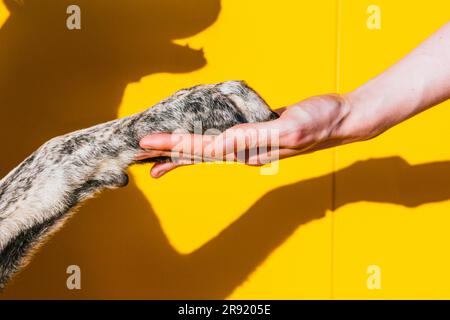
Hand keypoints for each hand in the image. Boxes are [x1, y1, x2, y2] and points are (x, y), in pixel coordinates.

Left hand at [136, 94, 355, 177]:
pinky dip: (201, 140)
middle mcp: (244, 151)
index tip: (147, 144)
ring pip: (206, 150)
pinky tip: (194, 142)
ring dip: (180, 152)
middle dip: (167, 153)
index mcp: (249, 150)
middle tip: (139, 153)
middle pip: (198, 155)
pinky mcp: (253, 133)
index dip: (173, 145)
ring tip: (157, 159)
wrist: (339, 119)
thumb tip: (222, 144)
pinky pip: (220, 138)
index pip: (202, 149)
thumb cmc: (319, 121)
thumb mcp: (288, 128)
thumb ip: (254, 137)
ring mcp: (249, 144)